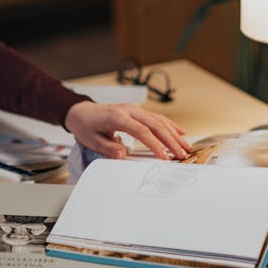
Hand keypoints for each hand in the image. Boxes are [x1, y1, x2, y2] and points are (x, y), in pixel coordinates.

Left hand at [64, 101, 192, 159]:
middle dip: (171, 140)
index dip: (154, 145)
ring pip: (159, 120)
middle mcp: (128, 110)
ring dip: (174, 134)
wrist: (81, 111)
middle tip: (181, 154)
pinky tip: (180, 132)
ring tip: (186, 147)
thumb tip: (123, 156)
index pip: (141, 131)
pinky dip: (169, 125)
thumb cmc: (85, 126)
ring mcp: (134, 109)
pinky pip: (156, 117)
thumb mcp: (91, 140)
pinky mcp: (136, 111)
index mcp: (117, 117)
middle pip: (155, 124)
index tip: (164, 157)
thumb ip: (108, 148)